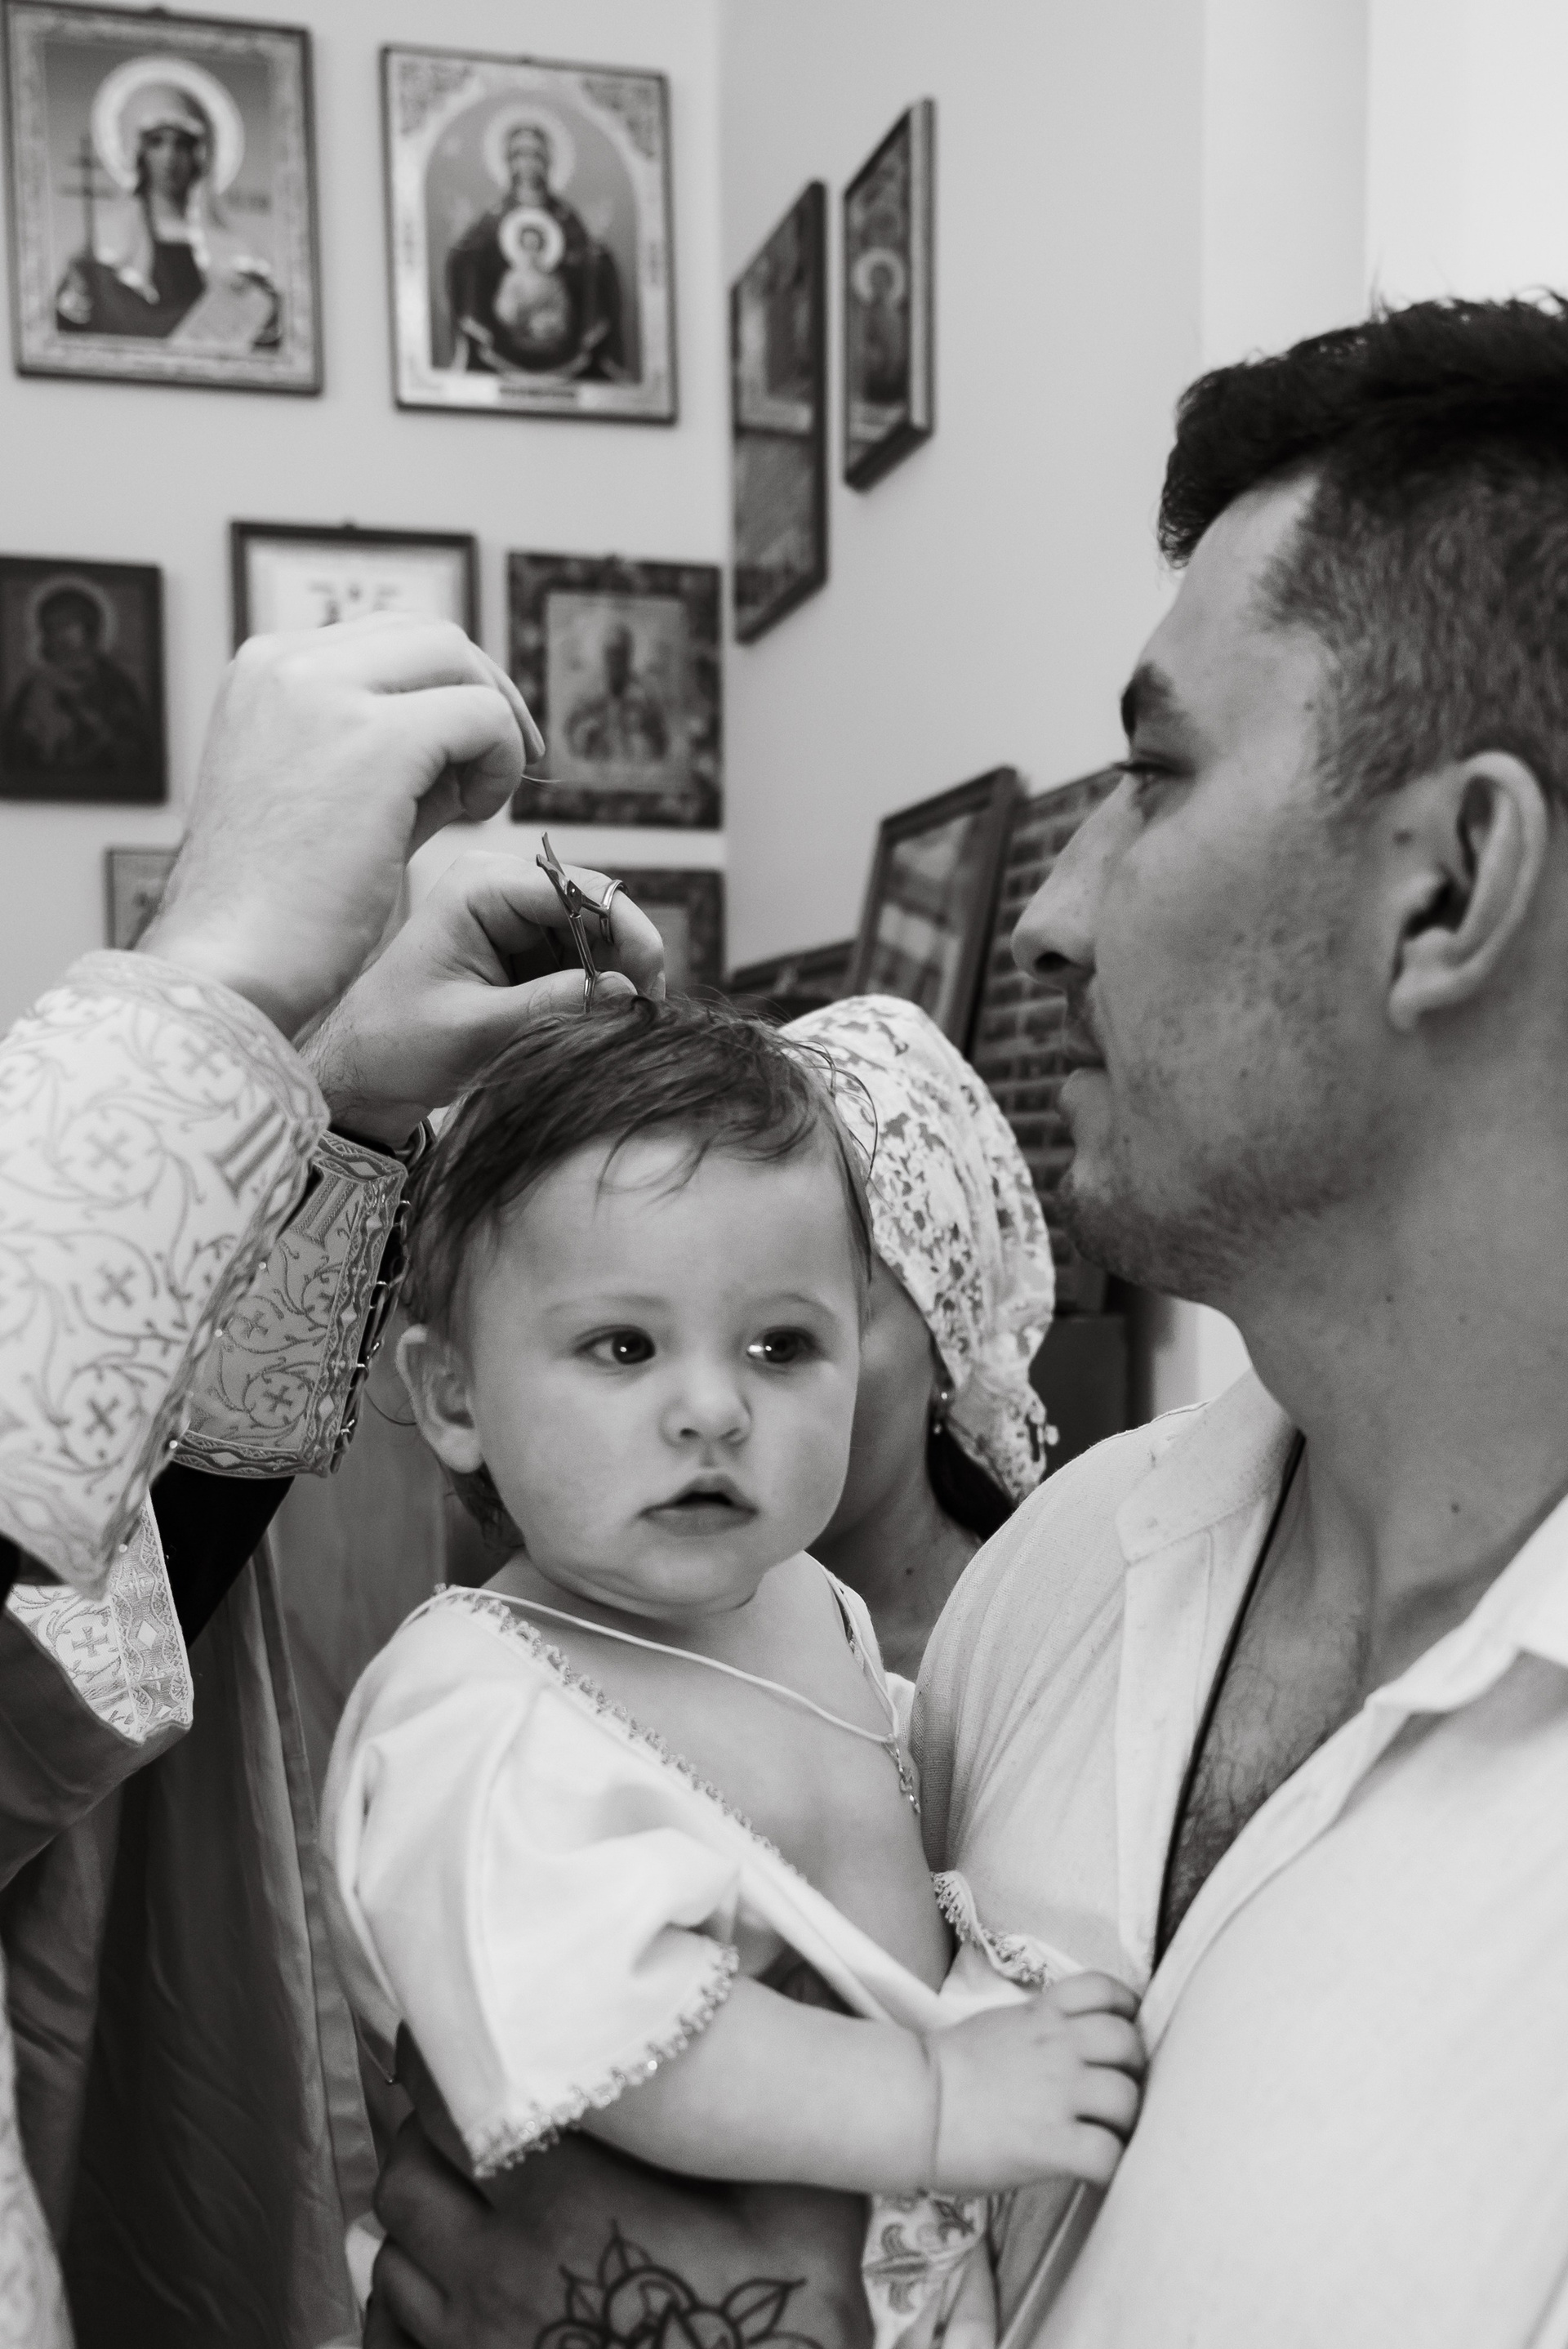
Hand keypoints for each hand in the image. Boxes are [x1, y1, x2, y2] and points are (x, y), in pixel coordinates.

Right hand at [140, 615, 544, 1039]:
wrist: (229, 962)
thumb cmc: (278, 904)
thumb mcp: (327, 796)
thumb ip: (387, 749)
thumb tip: (471, 733)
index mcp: (264, 670)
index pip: (386, 637)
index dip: (444, 686)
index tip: (469, 750)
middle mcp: (285, 663)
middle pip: (429, 634)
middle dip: (483, 693)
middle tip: (502, 766)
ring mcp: (325, 691)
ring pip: (458, 660)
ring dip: (492, 727)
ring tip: (477, 801)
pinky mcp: (375, 738)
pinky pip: (481, 717)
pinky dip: (500, 762)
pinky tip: (474, 815)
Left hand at [304, 850, 667, 1145]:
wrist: (362, 1076)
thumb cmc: (398, 1044)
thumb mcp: (479, 1027)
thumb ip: (554, 1005)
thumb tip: (627, 994)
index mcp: (478, 886)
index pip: (575, 890)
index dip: (624, 930)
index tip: (650, 982)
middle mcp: (500, 888)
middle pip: (593, 908)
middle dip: (625, 955)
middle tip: (647, 1012)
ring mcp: (513, 919)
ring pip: (594, 937)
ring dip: (615, 977)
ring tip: (626, 1024)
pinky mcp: (522, 951)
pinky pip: (579, 961)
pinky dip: (597, 989)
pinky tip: (604, 1021)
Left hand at [367, 2033, 872, 2348]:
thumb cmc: (776, 2324)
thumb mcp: (805, 2208)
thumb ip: (785, 2099)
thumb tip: (808, 1973)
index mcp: (563, 2202)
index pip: (451, 2103)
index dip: (442, 2058)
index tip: (456, 2027)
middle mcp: (498, 2268)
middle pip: (407, 2173)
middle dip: (424, 2132)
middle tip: (461, 2106)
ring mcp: (477, 2339)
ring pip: (395, 2249)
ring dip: (417, 2211)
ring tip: (458, 2187)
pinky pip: (398, 2326)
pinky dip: (408, 2289)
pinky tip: (449, 2272)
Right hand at [928, 1970, 1144, 2192]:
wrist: (912, 2106)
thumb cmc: (945, 2071)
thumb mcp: (998, 2026)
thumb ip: (1040, 2028)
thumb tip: (1073, 2046)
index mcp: (1041, 2015)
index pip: (1103, 1989)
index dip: (1124, 2009)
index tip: (1122, 2030)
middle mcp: (1056, 2047)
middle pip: (1128, 2043)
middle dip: (1131, 2069)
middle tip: (1115, 2093)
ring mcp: (1057, 2094)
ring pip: (1127, 2099)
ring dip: (1124, 2122)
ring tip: (1105, 2135)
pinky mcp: (1052, 2144)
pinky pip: (1108, 2154)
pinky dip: (1111, 2166)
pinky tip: (1093, 2170)